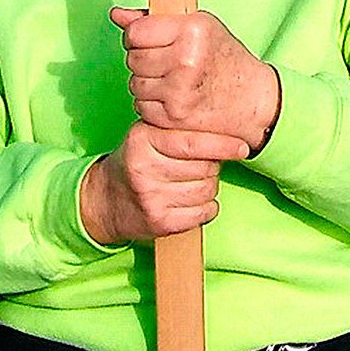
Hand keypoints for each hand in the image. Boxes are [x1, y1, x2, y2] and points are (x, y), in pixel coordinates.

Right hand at [79, 120, 249, 244]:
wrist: (106, 199)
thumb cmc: (138, 161)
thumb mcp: (148, 135)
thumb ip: (179, 128)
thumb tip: (227, 128)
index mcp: (142, 139)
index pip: (192, 142)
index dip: (223, 145)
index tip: (243, 148)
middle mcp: (144, 168)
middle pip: (205, 167)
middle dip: (213, 166)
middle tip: (202, 165)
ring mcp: (151, 197)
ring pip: (207, 190)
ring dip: (209, 186)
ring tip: (193, 182)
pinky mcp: (159, 222)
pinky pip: (203, 213)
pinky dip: (207, 208)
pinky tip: (192, 201)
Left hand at [110, 6, 280, 150]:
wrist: (251, 99)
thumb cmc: (224, 58)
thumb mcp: (197, 26)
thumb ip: (154, 20)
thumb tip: (116, 15)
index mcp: (192, 30)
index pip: (136, 32)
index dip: (137, 36)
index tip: (148, 39)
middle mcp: (186, 59)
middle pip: (133, 58)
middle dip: (143, 59)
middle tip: (166, 60)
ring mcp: (179, 90)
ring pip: (134, 83)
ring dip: (146, 82)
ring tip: (172, 79)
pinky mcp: (174, 116)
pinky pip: (141, 106)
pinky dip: (152, 103)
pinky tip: (173, 97)